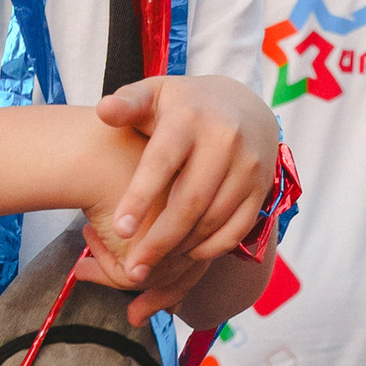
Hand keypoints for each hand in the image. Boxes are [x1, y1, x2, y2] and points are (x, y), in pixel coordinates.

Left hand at [89, 73, 272, 286]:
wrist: (244, 107)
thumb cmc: (183, 107)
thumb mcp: (154, 96)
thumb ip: (127, 104)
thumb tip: (104, 110)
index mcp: (190, 118)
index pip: (162, 162)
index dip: (141, 197)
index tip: (119, 230)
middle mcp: (225, 140)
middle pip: (191, 200)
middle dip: (160, 240)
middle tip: (132, 270)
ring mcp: (248, 166)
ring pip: (213, 219)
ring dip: (181, 248)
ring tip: (151, 266)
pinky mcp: (262, 188)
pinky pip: (237, 229)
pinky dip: (210, 248)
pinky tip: (184, 257)